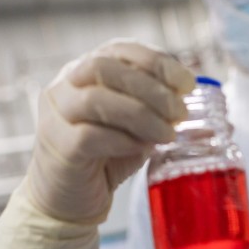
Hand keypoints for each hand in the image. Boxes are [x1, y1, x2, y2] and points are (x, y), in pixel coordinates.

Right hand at [27, 39, 195, 223]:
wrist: (71, 199)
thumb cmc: (105, 157)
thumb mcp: (138, 128)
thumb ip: (157, 112)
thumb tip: (192, 108)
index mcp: (86, 70)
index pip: (120, 49)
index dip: (156, 61)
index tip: (187, 83)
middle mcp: (65, 85)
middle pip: (103, 67)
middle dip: (150, 88)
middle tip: (179, 112)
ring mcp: (56, 114)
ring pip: (95, 99)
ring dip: (140, 115)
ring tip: (167, 134)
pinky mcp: (57, 146)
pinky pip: (88, 136)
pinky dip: (121, 140)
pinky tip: (140, 148)